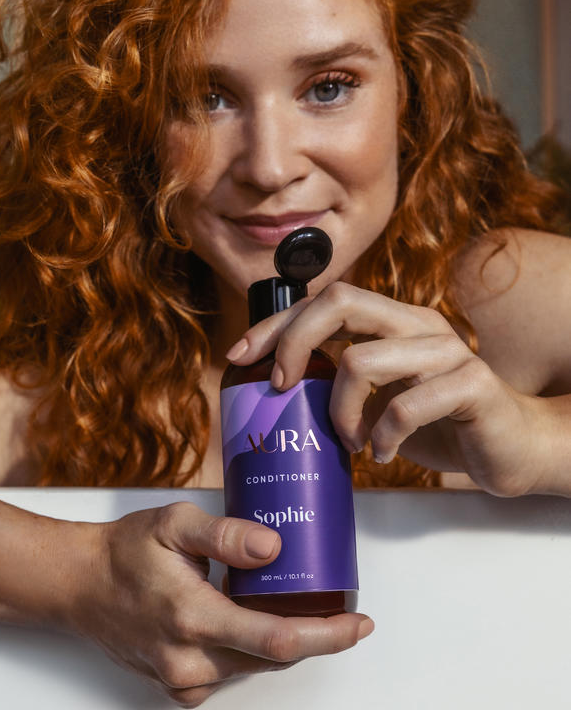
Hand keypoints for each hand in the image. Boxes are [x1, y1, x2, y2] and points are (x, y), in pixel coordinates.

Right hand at [73, 502, 372, 706]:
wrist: (79, 584)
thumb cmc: (125, 551)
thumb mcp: (174, 524)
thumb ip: (226, 535)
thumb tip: (274, 548)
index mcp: (193, 616)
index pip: (277, 639)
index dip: (327, 635)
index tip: (359, 623)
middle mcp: (190, 660)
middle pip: (274, 658)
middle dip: (315, 635)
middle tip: (340, 607)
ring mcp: (182, 680)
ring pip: (254, 666)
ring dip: (283, 641)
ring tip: (298, 605)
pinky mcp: (177, 686)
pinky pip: (231, 674)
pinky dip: (251, 651)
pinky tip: (250, 620)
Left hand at [226, 282, 544, 497]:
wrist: (512, 446)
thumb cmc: (438, 421)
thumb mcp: (378, 395)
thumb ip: (339, 381)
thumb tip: (272, 389)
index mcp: (393, 320)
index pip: (325, 299)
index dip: (277, 323)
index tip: (241, 356)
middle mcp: (418, 324)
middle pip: (340, 302)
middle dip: (293, 342)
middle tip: (281, 389)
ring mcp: (447, 351)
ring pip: (363, 359)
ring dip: (339, 411)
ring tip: (349, 441)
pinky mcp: (471, 386)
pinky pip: (406, 406)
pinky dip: (383, 437)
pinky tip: (384, 454)